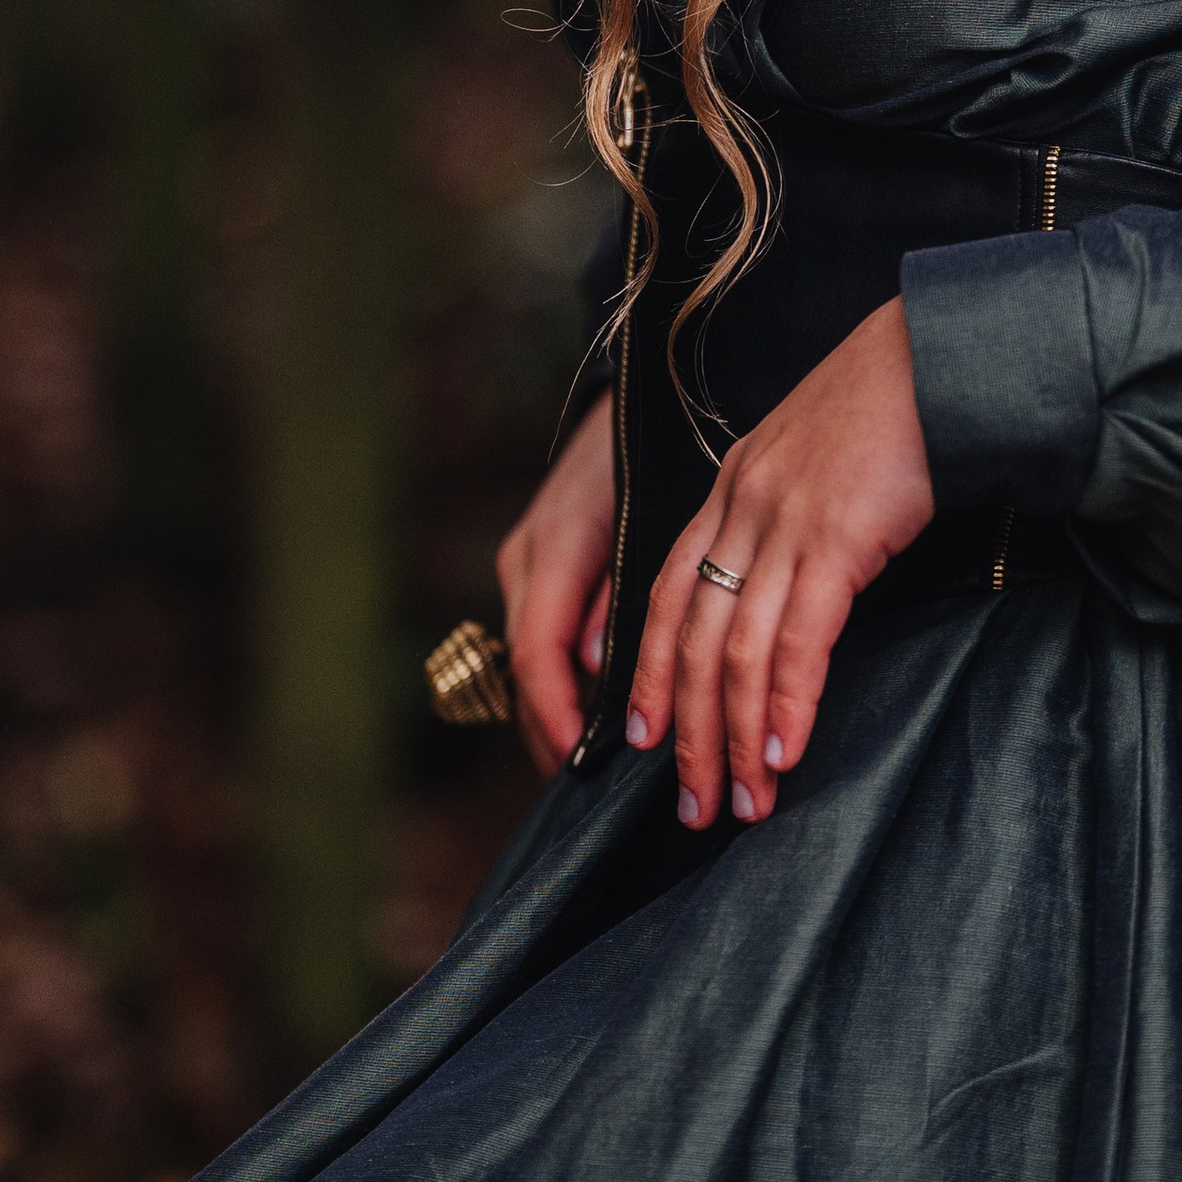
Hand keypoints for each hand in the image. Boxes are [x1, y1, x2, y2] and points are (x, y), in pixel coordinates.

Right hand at [495, 393, 615, 776]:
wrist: (640, 391)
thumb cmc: (656, 451)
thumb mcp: (646, 516)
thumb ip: (621, 589)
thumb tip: (592, 664)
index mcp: (555, 548)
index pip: (538, 650)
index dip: (555, 711)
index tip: (577, 758)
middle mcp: (528, 560)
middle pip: (525, 667)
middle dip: (550, 730)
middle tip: (588, 789)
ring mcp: (527, 564)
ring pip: (528, 659)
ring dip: (551, 714)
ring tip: (587, 769)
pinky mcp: (539, 569)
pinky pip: (539, 641)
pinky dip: (557, 684)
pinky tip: (586, 718)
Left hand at [625, 296, 933, 827]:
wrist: (946, 357)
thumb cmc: (897, 413)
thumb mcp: (820, 465)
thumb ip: (792, 523)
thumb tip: (794, 596)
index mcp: (730, 488)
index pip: (662, 596)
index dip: (646, 673)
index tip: (641, 740)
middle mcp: (741, 504)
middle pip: (687, 637)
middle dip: (685, 732)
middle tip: (694, 805)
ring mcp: (783, 520)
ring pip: (733, 650)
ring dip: (732, 737)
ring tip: (742, 802)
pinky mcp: (836, 535)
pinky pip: (797, 638)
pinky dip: (785, 703)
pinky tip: (784, 751)